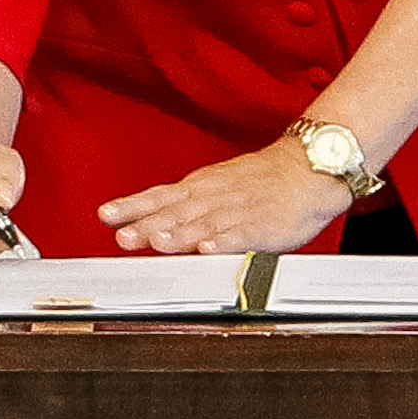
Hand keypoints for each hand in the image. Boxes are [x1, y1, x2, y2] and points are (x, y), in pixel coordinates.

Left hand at [99, 144, 356, 254]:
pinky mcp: (264, 225)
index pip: (160, 196)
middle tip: (124, 237)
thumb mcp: (218, 183)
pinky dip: (224, 242)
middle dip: (149, 226)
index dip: (132, 207)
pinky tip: (208, 250)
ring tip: (159, 244)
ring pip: (204, 224)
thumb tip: (145, 222)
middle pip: (177, 214)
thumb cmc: (264, 180)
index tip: (105, 216)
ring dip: (180, 235)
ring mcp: (239, 211)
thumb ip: (184, 205)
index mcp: (202, 188)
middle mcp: (215, 198)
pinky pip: (242, 234)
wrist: (312, 167)